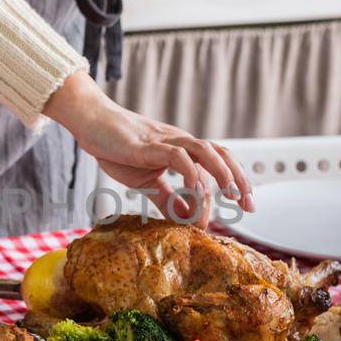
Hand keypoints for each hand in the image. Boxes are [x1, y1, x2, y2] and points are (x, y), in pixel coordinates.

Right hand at [43, 72, 252, 225]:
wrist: (91, 122)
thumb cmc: (116, 148)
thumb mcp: (146, 181)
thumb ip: (167, 199)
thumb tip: (186, 219)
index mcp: (182, 151)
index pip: (216, 164)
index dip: (234, 184)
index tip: (243, 208)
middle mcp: (180, 142)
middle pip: (220, 154)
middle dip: (238, 179)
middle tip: (249, 205)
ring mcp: (165, 141)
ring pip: (204, 151)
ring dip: (221, 172)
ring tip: (231, 194)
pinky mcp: (148, 145)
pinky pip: (177, 156)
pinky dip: (190, 173)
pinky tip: (197, 190)